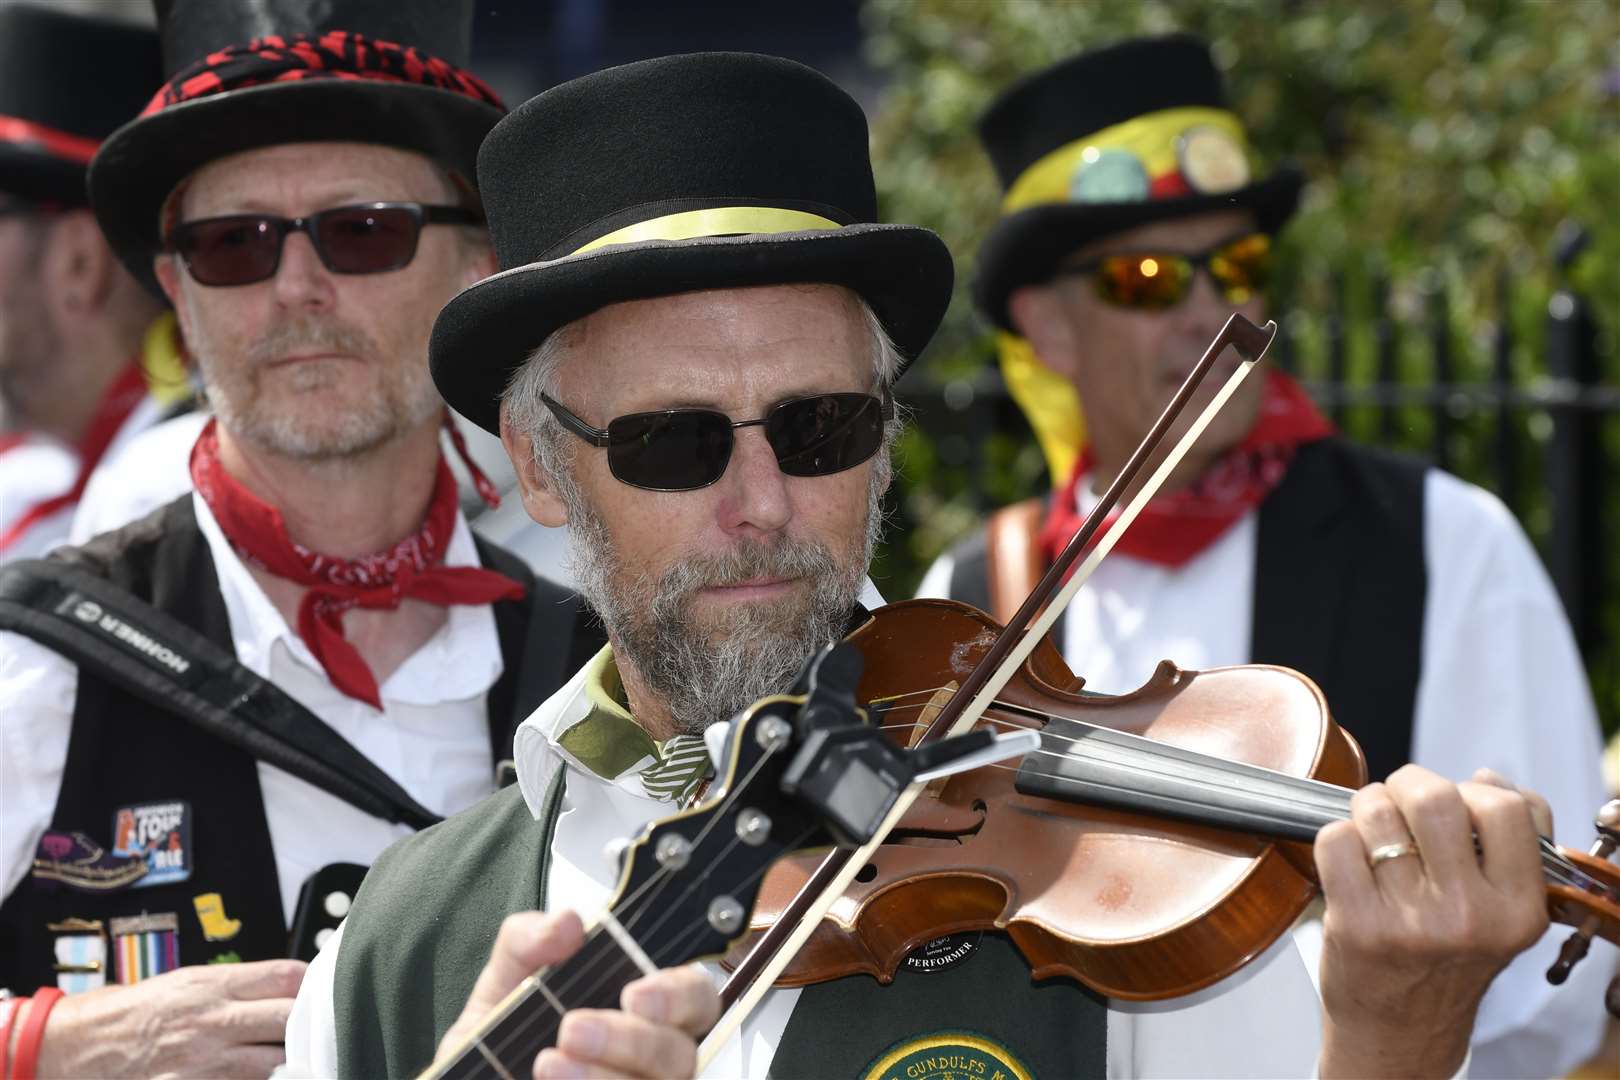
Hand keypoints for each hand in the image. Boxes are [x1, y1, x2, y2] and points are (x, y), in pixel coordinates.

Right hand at [32, 958, 305, 1077]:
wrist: (84, 1046)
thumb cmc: (141, 1012)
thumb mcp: (190, 982)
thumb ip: (239, 986)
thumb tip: (290, 987)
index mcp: (214, 986)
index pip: (286, 976)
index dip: (312, 983)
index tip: (319, 990)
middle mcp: (213, 1021)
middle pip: (289, 1018)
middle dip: (309, 1023)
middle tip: (318, 1028)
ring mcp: (204, 1062)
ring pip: (275, 1063)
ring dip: (290, 1061)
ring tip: (296, 1059)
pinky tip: (269, 1076)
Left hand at [437, 910, 720, 1079]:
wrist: (475, 1077)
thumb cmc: (507, 1030)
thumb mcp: (508, 977)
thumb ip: (531, 940)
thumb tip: (568, 923)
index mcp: (643, 1005)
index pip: (694, 995)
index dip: (677, 995)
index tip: (634, 994)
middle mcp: (650, 1055)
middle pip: (680, 1052)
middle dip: (633, 1041)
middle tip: (574, 1029)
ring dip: (602, 1076)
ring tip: (547, 1063)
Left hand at [1314, 765, 1550, 1077]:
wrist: (1401, 1030)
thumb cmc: (1449, 957)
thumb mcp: (1504, 909)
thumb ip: (1512, 840)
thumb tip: (1486, 778)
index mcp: (1519, 908)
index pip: (1507, 807)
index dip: (1472, 790)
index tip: (1455, 806)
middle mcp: (1470, 917)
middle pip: (1434, 798)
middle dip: (1408, 785)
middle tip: (1400, 804)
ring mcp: (1412, 922)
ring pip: (1377, 811)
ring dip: (1367, 809)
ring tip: (1373, 833)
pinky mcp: (1357, 925)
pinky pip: (1335, 839)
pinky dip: (1335, 838)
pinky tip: (1349, 862)